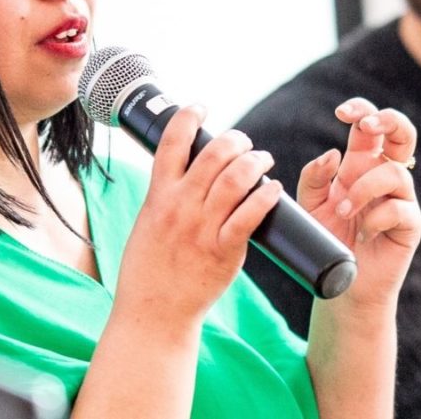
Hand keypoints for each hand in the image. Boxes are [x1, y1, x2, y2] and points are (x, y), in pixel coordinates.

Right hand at [113, 105, 282, 326]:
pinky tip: (273, 188)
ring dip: (255, 161)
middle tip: (244, 143)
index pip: (171, 143)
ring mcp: (202, 229)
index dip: (188, 117)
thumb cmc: (149, 270)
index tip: (200, 107)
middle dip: (235, 140)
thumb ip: (166, 198)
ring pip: (235, 178)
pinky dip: (265, 195)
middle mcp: (180, 207)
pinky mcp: (224, 251)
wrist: (153, 312)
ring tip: (263, 159)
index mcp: (158, 197)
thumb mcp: (147, 223)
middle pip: (213, 154)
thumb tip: (186, 173)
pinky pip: (250, 215)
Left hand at [295, 97, 420, 306]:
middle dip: (388, 120)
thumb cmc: (327, 240)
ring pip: (395, 172)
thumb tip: (332, 154)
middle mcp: (384, 176)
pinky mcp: (411, 224)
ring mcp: (401, 199)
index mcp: (361, 164)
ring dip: (364, 188)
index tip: (340, 113)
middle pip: (403, 133)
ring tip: (344, 212)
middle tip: (365, 126)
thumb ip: (314, 177)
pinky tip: (363, 233)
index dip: (361, 110)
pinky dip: (376, 218)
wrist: (342, 283)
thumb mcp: (310, 205)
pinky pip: (400, 209)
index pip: (370, 126)